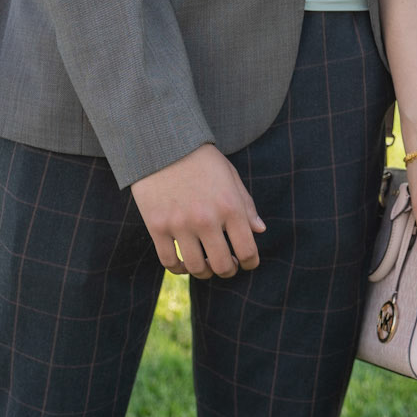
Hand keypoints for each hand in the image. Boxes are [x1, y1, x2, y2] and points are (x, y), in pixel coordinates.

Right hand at [132, 143, 264, 278]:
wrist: (163, 144)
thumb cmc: (201, 159)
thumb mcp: (230, 176)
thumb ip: (246, 205)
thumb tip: (260, 230)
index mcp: (230, 206)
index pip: (247, 250)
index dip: (251, 262)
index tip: (247, 263)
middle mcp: (207, 219)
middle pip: (222, 266)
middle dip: (228, 270)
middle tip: (227, 266)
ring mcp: (180, 225)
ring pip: (196, 268)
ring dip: (204, 272)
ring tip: (205, 265)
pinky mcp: (157, 226)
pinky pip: (169, 261)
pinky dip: (179, 268)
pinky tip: (183, 263)